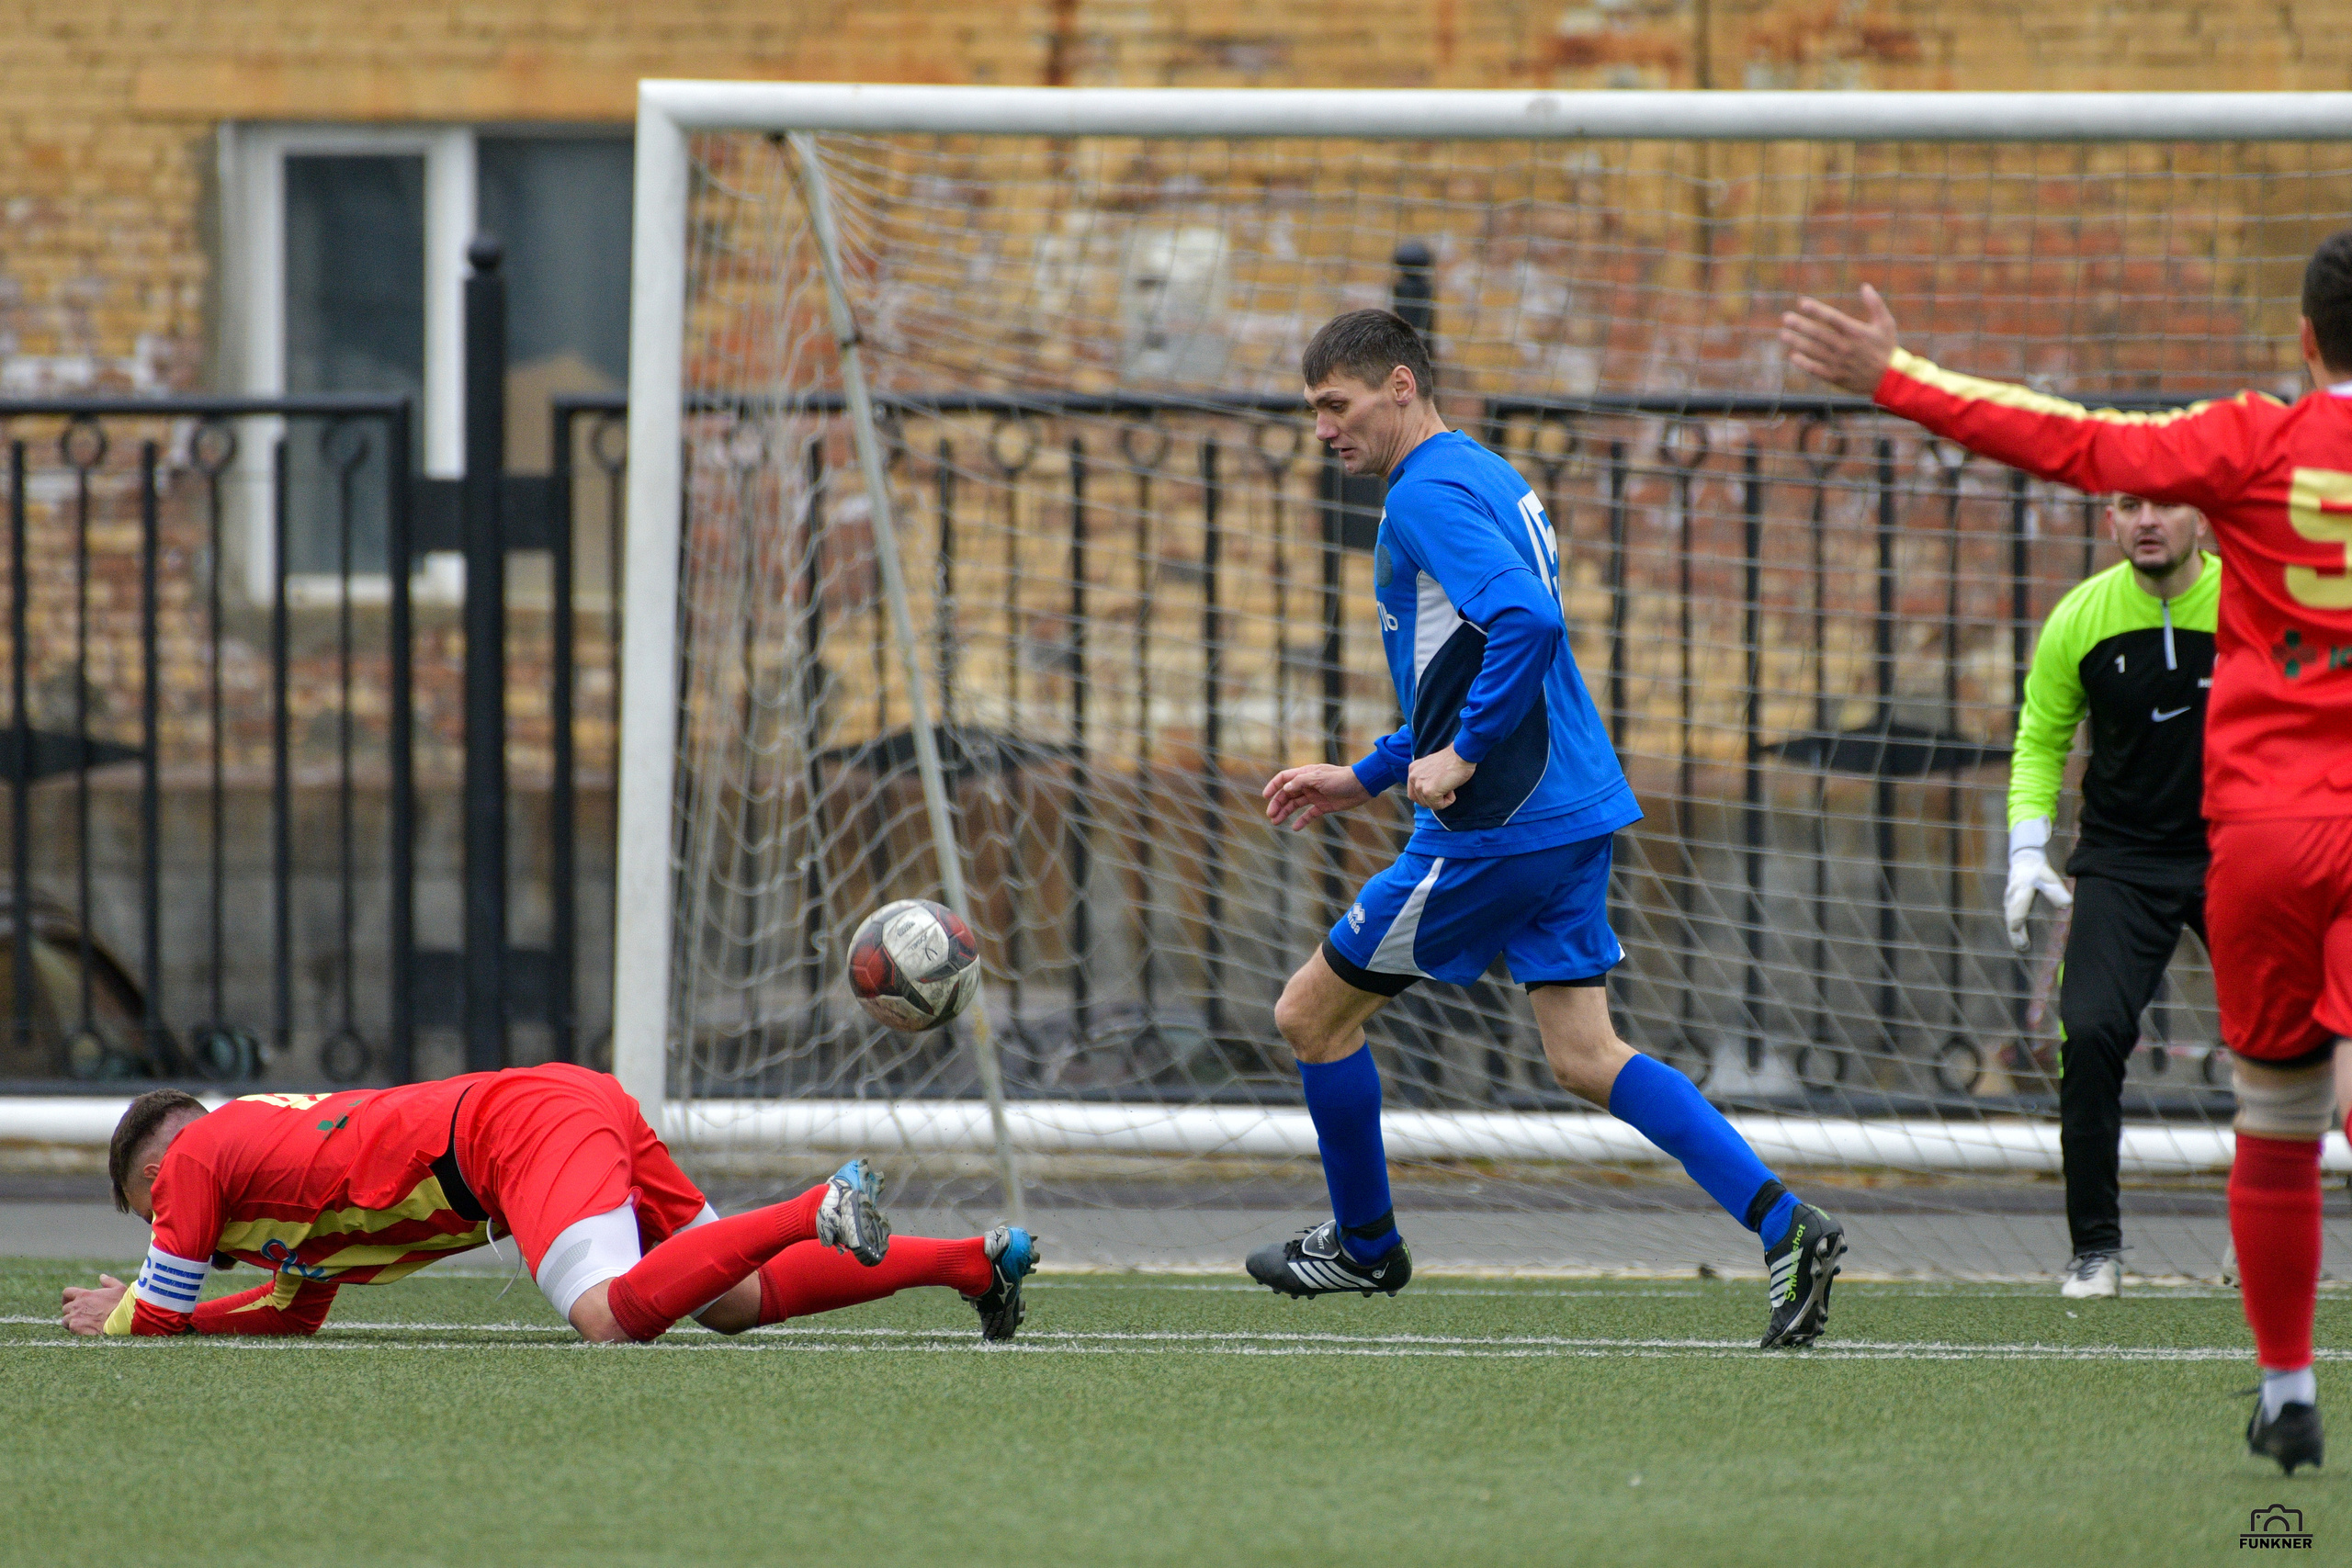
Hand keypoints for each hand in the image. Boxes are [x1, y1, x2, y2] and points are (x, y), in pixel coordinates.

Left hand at [61, 1274, 127, 1335]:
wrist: (121, 1320)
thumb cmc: (121, 1304)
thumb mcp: (119, 1289)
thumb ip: (109, 1282)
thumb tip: (102, 1277)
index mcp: (85, 1294)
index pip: (67, 1293)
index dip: (67, 1297)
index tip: (71, 1301)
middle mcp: (76, 1305)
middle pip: (65, 1308)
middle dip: (71, 1311)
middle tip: (80, 1315)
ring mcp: (74, 1317)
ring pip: (65, 1320)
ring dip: (71, 1322)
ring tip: (82, 1324)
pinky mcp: (75, 1328)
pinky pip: (70, 1329)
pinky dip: (75, 1330)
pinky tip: (85, 1331)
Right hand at [1262, 764, 1370, 830]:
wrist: (1361, 786)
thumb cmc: (1341, 779)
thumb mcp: (1319, 778)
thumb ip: (1301, 782)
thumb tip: (1285, 789)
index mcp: (1305, 774)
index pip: (1284, 778)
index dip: (1273, 786)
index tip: (1265, 797)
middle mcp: (1307, 785)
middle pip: (1287, 794)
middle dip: (1277, 804)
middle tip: (1271, 815)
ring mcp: (1315, 796)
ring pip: (1295, 805)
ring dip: (1285, 813)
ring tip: (1276, 822)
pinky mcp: (1323, 806)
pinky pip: (1309, 814)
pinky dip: (1301, 821)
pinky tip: (1295, 828)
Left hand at [1405, 745, 1475, 809]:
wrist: (1462, 754)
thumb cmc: (1453, 759)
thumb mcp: (1432, 767)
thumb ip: (1426, 778)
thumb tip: (1428, 793)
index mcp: (1413, 770)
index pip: (1414, 793)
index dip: (1428, 795)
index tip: (1439, 786)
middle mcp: (1413, 777)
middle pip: (1421, 801)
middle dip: (1435, 798)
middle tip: (1445, 784)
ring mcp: (1420, 785)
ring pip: (1430, 804)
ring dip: (1442, 798)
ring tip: (1448, 783)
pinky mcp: (1429, 792)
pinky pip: (1439, 806)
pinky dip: (1449, 800)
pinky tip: (1451, 787)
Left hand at [1780, 284, 1900, 395]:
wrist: (1890, 379)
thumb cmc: (1887, 347)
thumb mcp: (1886, 323)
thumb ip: (1875, 304)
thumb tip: (1865, 286)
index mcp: (1856, 332)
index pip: (1832, 318)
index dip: (1816, 310)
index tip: (1802, 303)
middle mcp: (1845, 347)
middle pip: (1818, 334)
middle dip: (1800, 325)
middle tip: (1785, 318)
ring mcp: (1839, 362)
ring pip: (1813, 350)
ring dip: (1797, 342)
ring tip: (1783, 334)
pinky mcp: (1835, 376)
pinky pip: (1815, 369)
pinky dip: (1803, 363)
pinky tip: (1793, 355)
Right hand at [2002, 850, 2072, 953]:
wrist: (2024, 857)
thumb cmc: (2037, 868)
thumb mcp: (2048, 877)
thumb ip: (2056, 890)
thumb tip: (2066, 905)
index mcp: (2020, 893)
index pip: (2017, 915)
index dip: (2020, 931)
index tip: (2025, 943)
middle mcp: (2012, 898)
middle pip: (2011, 920)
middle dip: (2016, 936)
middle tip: (2021, 950)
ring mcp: (2009, 899)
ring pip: (2009, 919)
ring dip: (2013, 933)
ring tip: (2019, 946)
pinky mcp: (2010, 900)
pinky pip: (2010, 916)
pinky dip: (2013, 927)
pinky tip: (2017, 934)